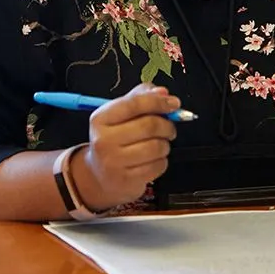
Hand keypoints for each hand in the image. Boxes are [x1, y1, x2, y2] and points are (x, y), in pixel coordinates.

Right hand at [70, 83, 179, 210]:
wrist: (99, 175)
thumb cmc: (115, 138)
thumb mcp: (121, 113)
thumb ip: (141, 96)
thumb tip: (163, 92)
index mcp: (101, 118)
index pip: (134, 104)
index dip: (159, 101)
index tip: (174, 103)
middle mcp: (104, 140)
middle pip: (149, 125)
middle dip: (167, 125)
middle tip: (169, 128)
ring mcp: (114, 163)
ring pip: (156, 147)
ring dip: (165, 144)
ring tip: (160, 144)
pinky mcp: (126, 180)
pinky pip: (157, 166)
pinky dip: (162, 161)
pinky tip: (154, 159)